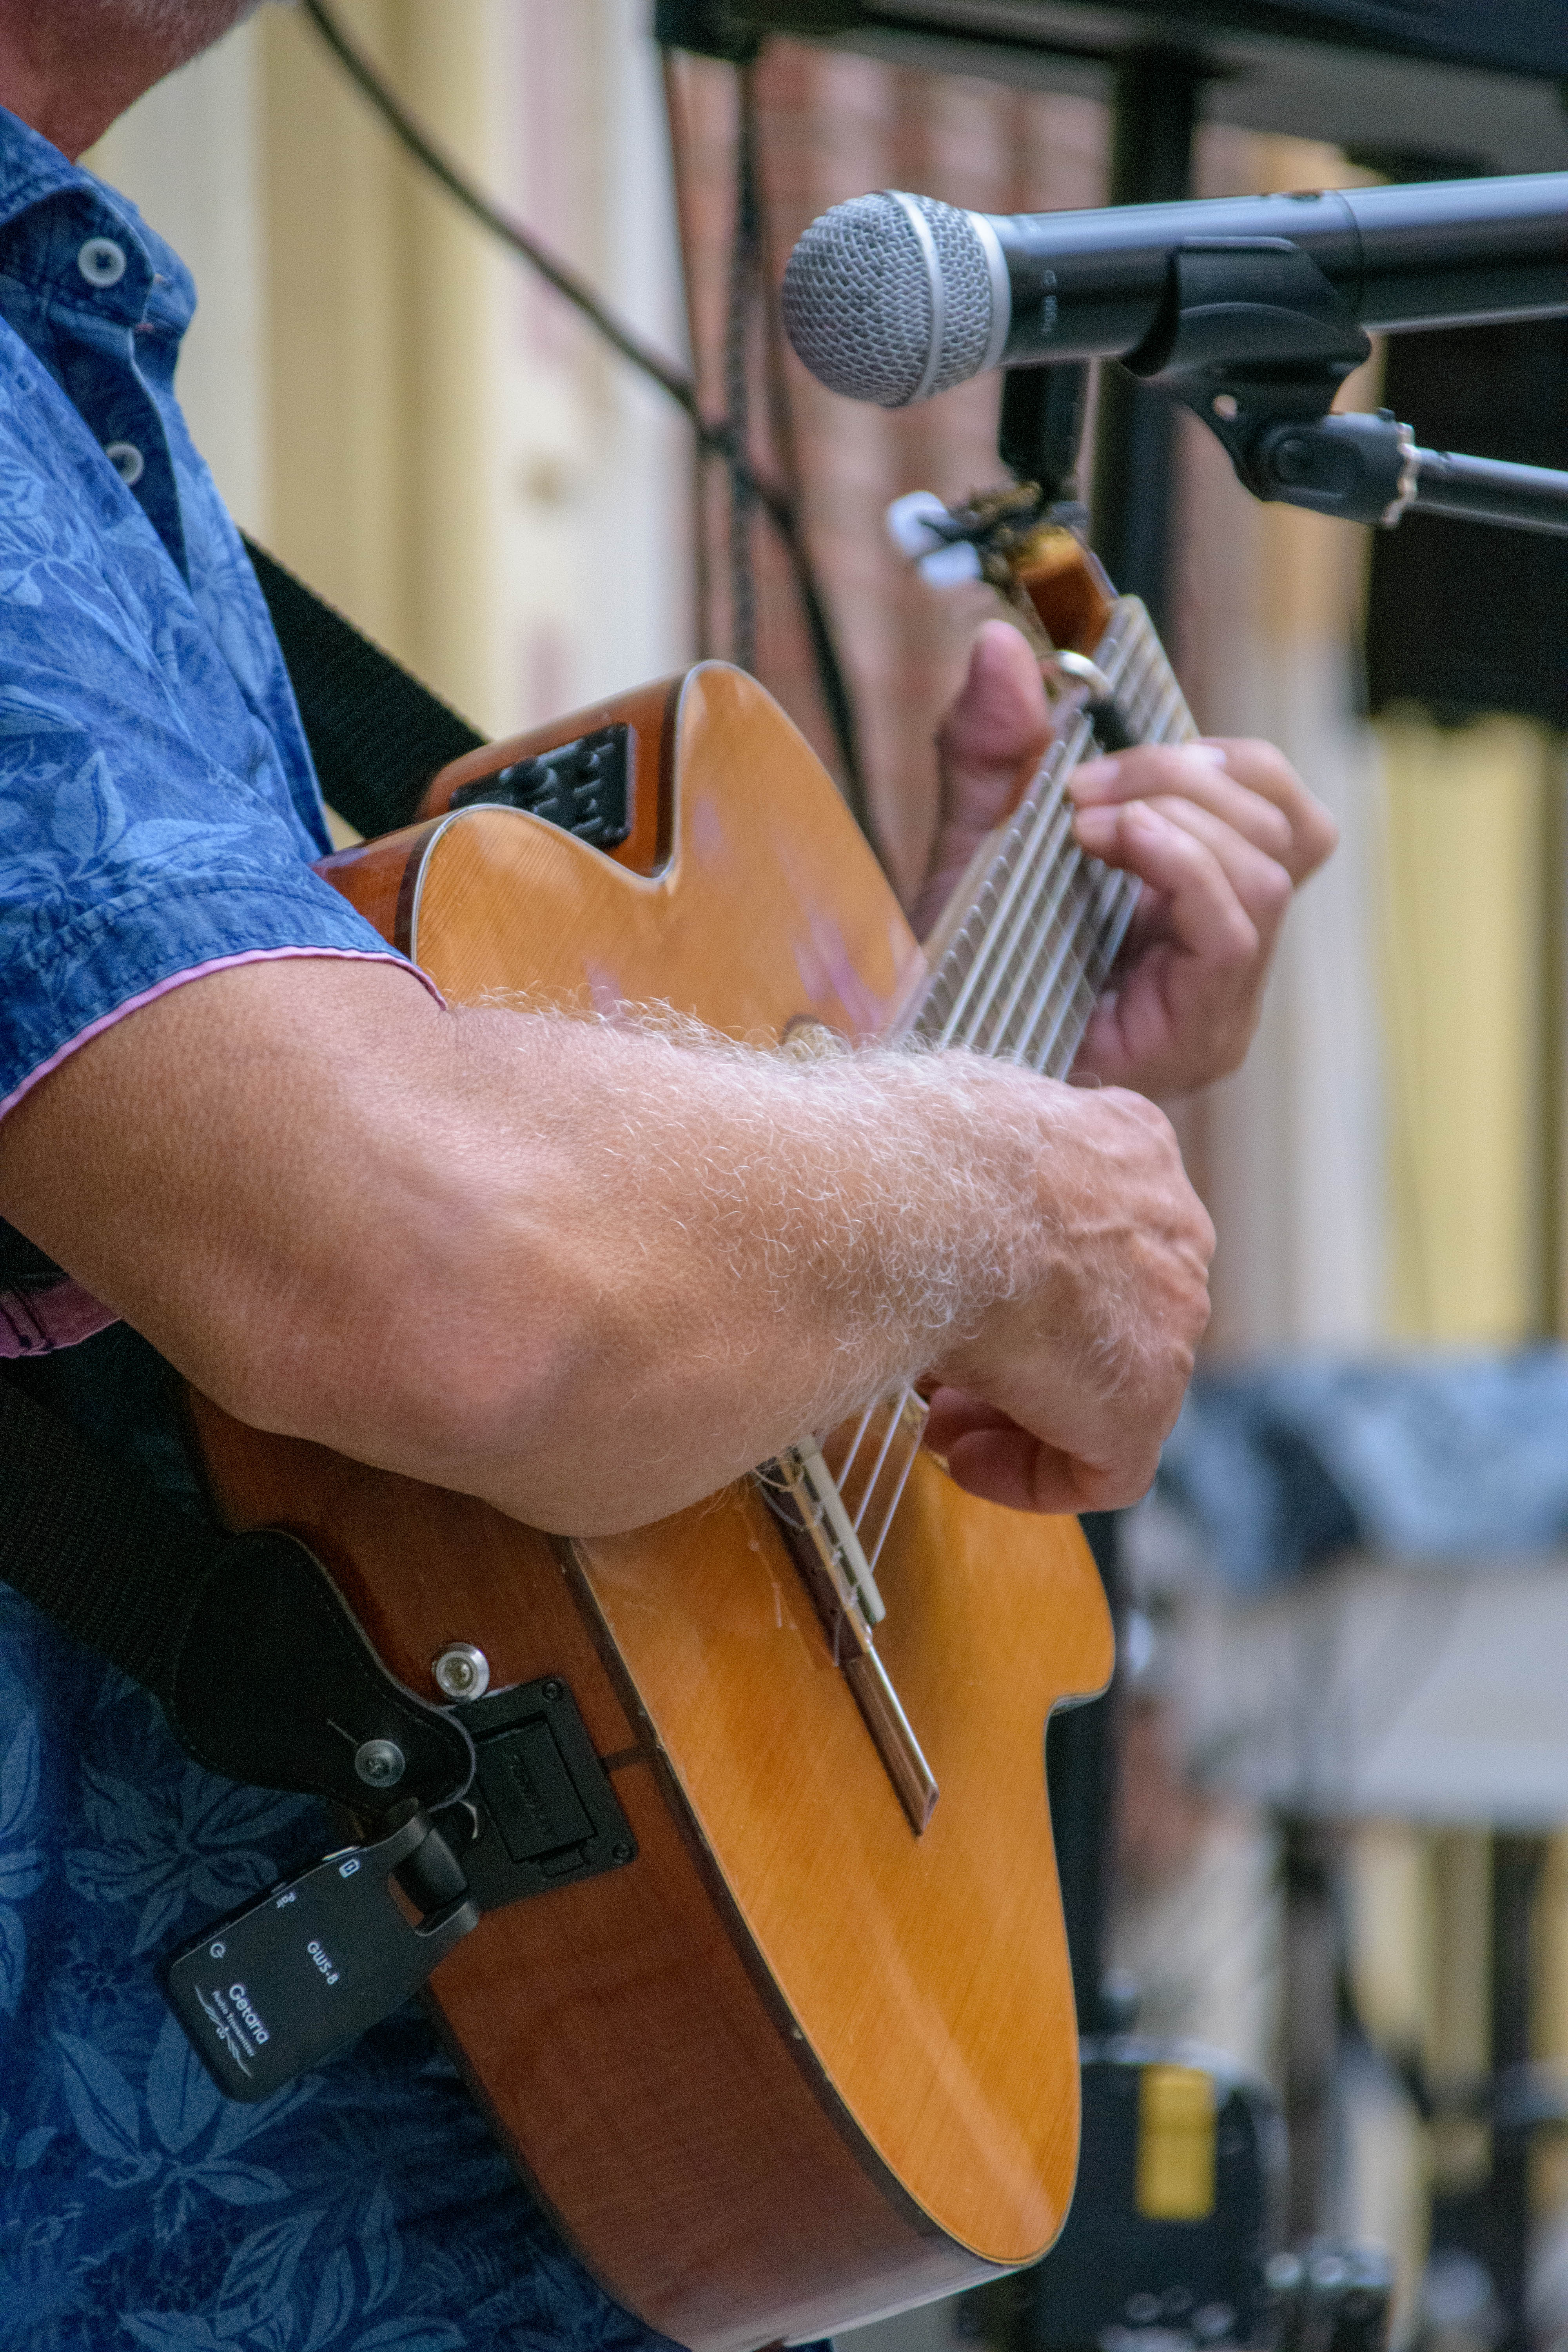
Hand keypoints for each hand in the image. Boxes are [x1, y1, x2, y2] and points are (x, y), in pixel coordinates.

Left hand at [920, 619, 1337, 1098]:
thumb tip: (1000, 645)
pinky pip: (1236, 925)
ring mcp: (1225, 999)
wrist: (920, 1063)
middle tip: (1083, 785)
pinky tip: (1112, 845)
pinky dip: (1181, 864)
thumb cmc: (955, 970)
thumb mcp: (971, 836)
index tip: (1108, 748)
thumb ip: (991, 747)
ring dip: (1178, 815)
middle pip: (1287, 825)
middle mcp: (1229, 954)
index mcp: (1199, 903)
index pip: (1277, 805)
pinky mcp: (1203, 1032)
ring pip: (1272, 866)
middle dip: (1185, 777)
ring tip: (1087, 822)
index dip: (1215, 756)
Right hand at [925, 1075, 1213, 1514]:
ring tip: (938, 1424)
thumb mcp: (941, 1127)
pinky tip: (965, 1461)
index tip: (961, 1297)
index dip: (1024, 1275)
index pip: (1096, 1223)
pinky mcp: (1143, 1403)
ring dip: (1019, 1409)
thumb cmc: (905, 1153)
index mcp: (1125, 1142)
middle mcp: (1169, 1224)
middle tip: (945, 1375)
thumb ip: (964, 1165)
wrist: (922, 1199)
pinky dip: (1032, 1474)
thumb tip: (914, 1183)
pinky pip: (1106, 1467)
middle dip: (1025, 1347)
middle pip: (1104, 1309)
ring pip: (1102, 1385)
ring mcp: (1168, 1317)